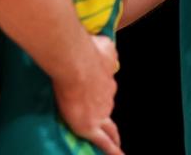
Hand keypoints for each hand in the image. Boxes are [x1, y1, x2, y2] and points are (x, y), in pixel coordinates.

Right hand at [53, 35, 123, 154]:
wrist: (77, 64)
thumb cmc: (87, 52)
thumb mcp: (104, 46)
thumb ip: (107, 51)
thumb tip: (108, 48)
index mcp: (108, 81)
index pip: (106, 90)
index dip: (102, 94)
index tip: (100, 96)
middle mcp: (108, 98)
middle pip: (107, 108)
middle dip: (105, 114)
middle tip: (105, 123)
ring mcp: (101, 114)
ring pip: (107, 126)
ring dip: (105, 130)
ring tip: (110, 142)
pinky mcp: (90, 126)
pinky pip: (104, 143)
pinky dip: (113, 151)